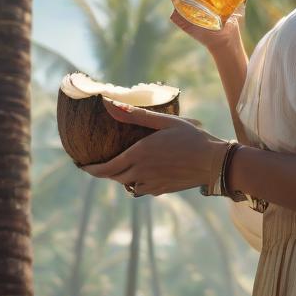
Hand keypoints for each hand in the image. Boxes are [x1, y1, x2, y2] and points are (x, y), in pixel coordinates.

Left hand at [80, 98, 228, 196]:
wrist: (213, 162)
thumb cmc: (191, 137)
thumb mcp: (166, 122)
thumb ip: (137, 116)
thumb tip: (111, 105)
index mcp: (139, 154)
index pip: (106, 168)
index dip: (91, 169)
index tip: (82, 166)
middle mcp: (141, 172)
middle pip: (115, 177)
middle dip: (105, 172)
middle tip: (99, 164)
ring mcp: (152, 184)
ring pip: (128, 186)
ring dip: (122, 178)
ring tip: (123, 167)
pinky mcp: (162, 190)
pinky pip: (142, 189)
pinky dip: (138, 183)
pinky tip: (144, 173)